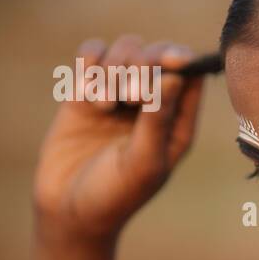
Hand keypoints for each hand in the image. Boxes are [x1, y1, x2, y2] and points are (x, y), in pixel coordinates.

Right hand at [33, 36, 205, 242]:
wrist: (68, 211)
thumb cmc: (116, 195)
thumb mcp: (143, 163)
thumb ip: (158, 121)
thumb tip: (175, 77)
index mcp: (178, 120)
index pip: (189, 72)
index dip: (181, 59)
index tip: (169, 64)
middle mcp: (152, 102)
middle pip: (156, 53)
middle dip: (142, 65)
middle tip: (128, 95)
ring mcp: (118, 93)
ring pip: (125, 48)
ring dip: (113, 68)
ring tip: (103, 105)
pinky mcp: (85, 91)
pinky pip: (91, 55)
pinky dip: (88, 65)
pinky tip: (85, 96)